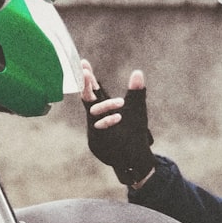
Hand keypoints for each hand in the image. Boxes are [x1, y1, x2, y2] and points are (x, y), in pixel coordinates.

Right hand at [81, 60, 156, 185]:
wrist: (135, 160)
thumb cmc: (134, 134)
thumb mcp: (138, 110)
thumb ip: (136, 92)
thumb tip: (137, 72)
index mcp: (105, 108)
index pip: (95, 90)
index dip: (88, 77)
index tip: (84, 63)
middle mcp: (97, 117)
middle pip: (88, 99)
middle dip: (86, 86)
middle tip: (86, 72)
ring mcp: (95, 129)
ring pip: (93, 115)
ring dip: (106, 106)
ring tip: (121, 103)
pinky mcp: (97, 142)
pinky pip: (98, 130)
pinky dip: (107, 122)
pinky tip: (119, 117)